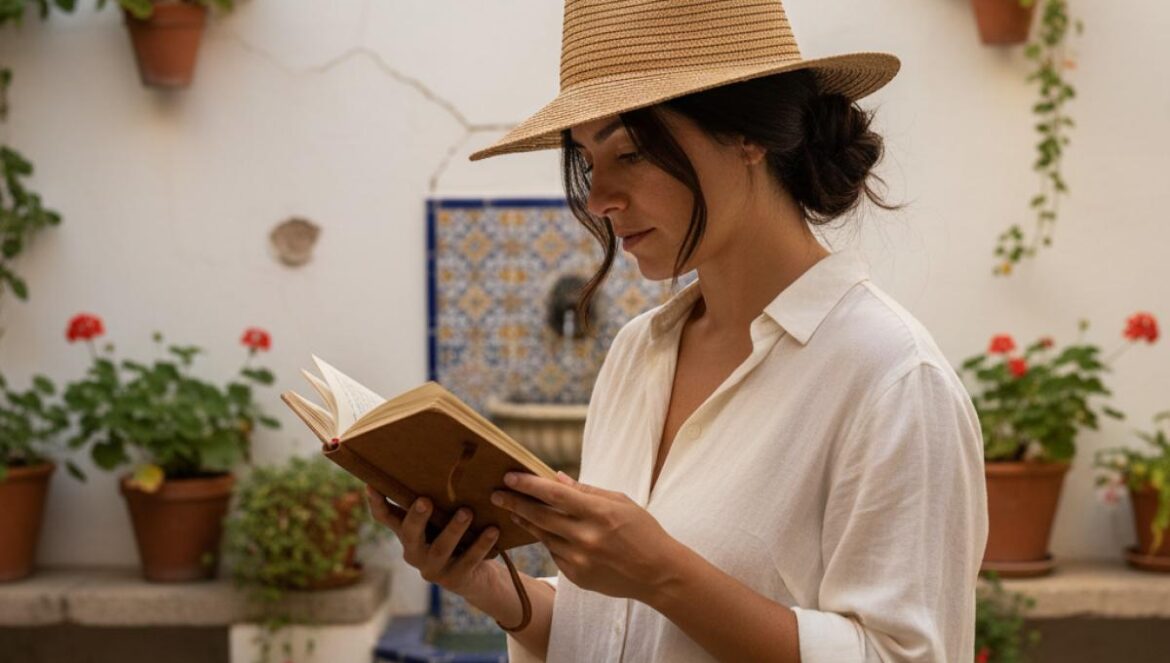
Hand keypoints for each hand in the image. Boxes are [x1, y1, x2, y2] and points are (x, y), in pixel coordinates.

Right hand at [364, 485, 501, 598]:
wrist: (476, 576)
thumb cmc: (456, 537)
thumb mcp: (442, 519)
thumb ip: (437, 500)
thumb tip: (439, 456)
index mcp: (408, 533)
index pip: (385, 518)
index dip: (377, 503)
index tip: (371, 485)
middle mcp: (415, 552)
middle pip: (410, 534)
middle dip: (416, 517)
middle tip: (425, 500)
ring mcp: (434, 568)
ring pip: (441, 548)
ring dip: (453, 529)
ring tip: (466, 512)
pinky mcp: (456, 579)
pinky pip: (469, 560)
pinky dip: (481, 544)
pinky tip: (492, 530)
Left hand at [491, 471, 681, 602]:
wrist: (658, 574)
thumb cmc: (642, 531)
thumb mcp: (620, 502)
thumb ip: (586, 491)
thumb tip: (556, 478)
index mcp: (599, 514)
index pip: (555, 495)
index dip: (529, 484)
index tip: (509, 476)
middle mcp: (586, 538)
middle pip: (540, 517)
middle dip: (515, 503)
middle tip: (496, 493)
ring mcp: (579, 560)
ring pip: (543, 536)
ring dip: (526, 521)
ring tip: (512, 509)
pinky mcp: (576, 576)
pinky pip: (554, 553)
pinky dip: (548, 540)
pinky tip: (544, 531)